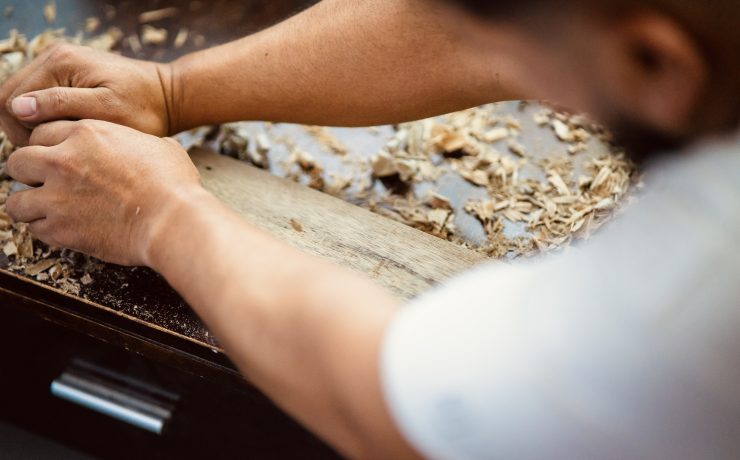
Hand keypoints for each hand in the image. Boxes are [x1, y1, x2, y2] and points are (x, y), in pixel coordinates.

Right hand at [0, 43, 173, 145]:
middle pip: (10, 98)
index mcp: (60, 62)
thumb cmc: (145, 109)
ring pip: (24, 101)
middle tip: (56, 149)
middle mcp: (54, 56)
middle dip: (25, 128)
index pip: (9, 99)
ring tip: (67, 141)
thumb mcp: (106, 110)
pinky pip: (42, 100)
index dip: (20, 131)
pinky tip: (72, 133)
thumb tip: (19, 107)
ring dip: (36, 125)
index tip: (48, 150)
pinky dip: (49, 120)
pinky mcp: (69, 76)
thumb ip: (62, 106)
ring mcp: (60, 64)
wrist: (170, 96)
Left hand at [5, 120, 202, 265]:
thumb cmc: (174, 184)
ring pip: (16, 200)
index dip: (48, 148)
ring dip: (30, 205)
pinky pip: (34, 229)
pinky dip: (45, 230)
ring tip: (46, 211)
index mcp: (86, 134)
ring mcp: (57, 196)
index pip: (42, 133)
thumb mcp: (161, 146)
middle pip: (17, 162)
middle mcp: (63, 160)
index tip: (56, 160)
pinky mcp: (60, 228)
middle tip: (44, 184)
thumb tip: (146, 147)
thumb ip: (138, 142)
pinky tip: (62, 229)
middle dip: (28, 174)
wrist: (173, 220)